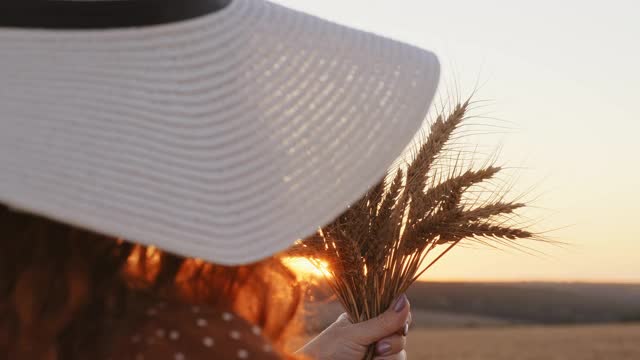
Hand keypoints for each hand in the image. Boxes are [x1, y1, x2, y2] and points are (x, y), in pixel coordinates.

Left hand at [296, 294, 410, 359]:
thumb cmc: (329, 349)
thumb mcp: (356, 333)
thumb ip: (382, 321)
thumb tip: (404, 299)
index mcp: (368, 318)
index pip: (395, 312)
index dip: (402, 317)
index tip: (400, 324)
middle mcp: (375, 334)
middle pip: (401, 333)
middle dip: (393, 341)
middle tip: (379, 346)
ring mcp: (378, 352)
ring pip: (401, 352)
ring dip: (389, 357)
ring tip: (371, 358)